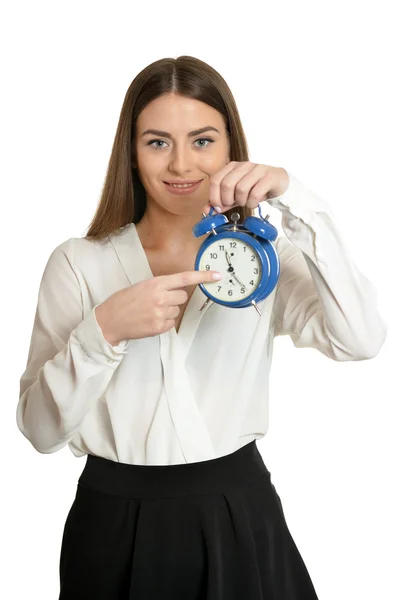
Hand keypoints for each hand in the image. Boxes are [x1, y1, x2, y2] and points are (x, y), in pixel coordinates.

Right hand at [95, 270, 221, 342]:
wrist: (110, 321)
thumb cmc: (124, 301)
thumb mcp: (141, 286)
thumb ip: (161, 286)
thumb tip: (179, 289)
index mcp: (156, 283)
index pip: (185, 278)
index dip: (203, 276)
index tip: (217, 276)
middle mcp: (160, 297)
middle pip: (183, 296)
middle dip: (175, 298)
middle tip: (159, 300)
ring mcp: (161, 313)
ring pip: (177, 310)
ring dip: (168, 310)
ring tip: (150, 311)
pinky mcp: (160, 327)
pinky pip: (172, 322)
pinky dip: (164, 322)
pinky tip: (151, 320)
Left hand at [202, 162, 288, 214]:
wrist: (279, 183)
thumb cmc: (255, 188)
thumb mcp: (235, 196)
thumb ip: (221, 202)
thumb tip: (207, 211)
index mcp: (232, 167)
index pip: (215, 180)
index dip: (214, 197)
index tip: (218, 207)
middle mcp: (243, 165)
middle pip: (226, 185)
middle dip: (228, 200)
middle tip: (234, 204)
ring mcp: (257, 169)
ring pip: (241, 189)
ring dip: (242, 201)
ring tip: (246, 202)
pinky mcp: (269, 176)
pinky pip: (255, 193)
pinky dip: (252, 203)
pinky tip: (254, 202)